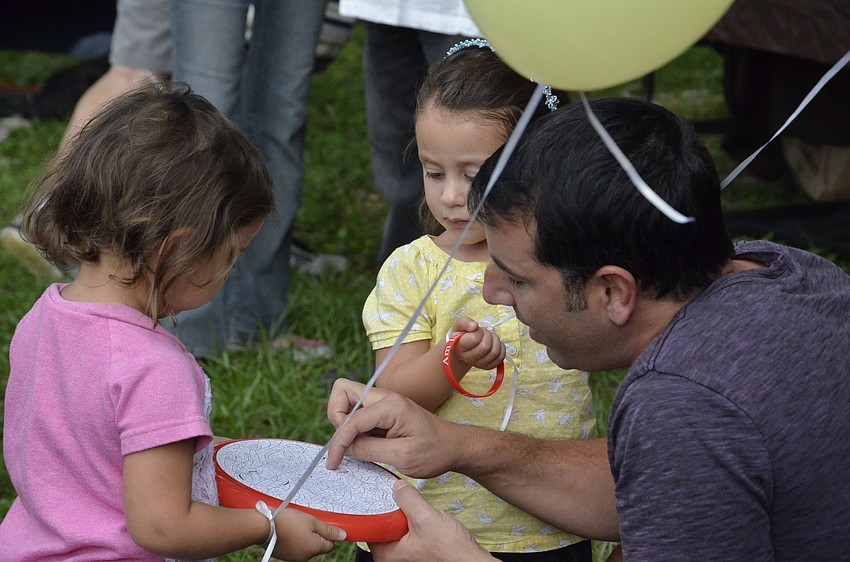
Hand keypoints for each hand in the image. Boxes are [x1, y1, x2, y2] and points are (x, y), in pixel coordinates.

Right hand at [270, 508, 345, 560]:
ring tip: (295, 525)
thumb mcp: (312, 521)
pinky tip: (288, 531)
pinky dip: (294, 540)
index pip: (330, 545)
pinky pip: (295, 548)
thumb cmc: (288, 521)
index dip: (329, 534)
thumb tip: (343, 536)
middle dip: (315, 535)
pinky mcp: (284, 555)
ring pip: (306, 547)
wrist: (264, 526)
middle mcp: (305, 557)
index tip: (323, 525)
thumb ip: (328, 530)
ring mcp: (294, 557)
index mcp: (314, 549)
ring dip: (304, 537)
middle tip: (308, 522)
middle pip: (318, 546)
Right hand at [325, 378, 457, 477]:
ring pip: (348, 401)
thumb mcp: (402, 457)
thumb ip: (370, 450)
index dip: (338, 442)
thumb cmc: (435, 452)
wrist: (455, 447)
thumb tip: (345, 447)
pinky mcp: (384, 412)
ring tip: (357, 446)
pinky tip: (365, 445)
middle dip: (336, 417)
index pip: (351, 419)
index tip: (334, 463)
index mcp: (391, 405)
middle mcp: (385, 397)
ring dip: (345, 423)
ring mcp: (384, 402)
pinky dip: (354, 428)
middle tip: (346, 443)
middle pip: (343, 391)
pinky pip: (358, 413)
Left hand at [369, 480, 494, 561]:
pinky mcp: (416, 547)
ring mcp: (404, 552)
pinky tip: (420, 511)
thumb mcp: (425, 518)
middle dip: (390, 507)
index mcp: (386, 554)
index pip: (368, 526)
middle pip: (381, 523)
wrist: (471, 560)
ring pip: (395, 523)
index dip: (373, 506)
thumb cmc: (450, 551)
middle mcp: (392, 555)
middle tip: (398, 494)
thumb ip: (408, 499)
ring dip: (403, 511)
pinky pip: (406, 527)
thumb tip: (397, 487)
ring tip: (411, 501)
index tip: (378, 491)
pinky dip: (412, 516)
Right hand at [448, 317, 505, 372]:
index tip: (476, 330)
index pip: (474, 339)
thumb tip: (474, 326)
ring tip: (490, 336)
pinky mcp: (488, 366)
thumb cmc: (462, 335)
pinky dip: (501, 347)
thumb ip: (465, 322)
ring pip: (495, 352)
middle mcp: (468, 358)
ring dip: (496, 340)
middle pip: (486, 347)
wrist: (463, 348)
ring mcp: (479, 364)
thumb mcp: (460, 325)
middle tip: (484, 332)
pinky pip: (500, 357)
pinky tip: (494, 343)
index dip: (478, 331)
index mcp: (460, 347)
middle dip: (488, 335)